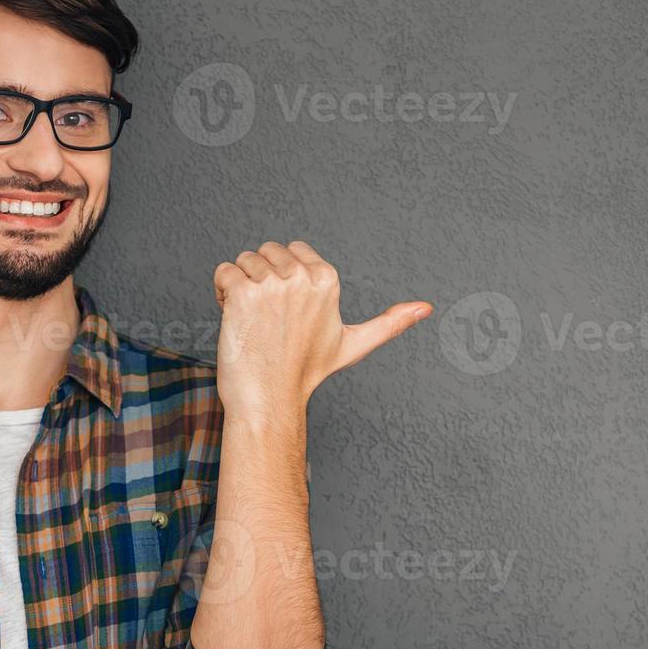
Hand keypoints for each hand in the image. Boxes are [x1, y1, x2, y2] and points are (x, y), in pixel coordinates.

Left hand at [212, 241, 431, 413]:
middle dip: (260, 278)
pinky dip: (221, 293)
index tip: (287, 311)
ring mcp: (272, 284)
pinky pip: (223, 271)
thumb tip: (426, 308)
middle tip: (267, 319)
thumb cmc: (306, 373)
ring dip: (240, 287)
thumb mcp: (353, 344)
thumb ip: (389, 324)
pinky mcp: (243, 292)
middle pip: (266, 251)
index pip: (292, 250)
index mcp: (327, 279)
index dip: (283, 278)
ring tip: (252, 321)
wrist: (269, 399)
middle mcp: (302, 277)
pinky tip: (234, 319)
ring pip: (243, 260)